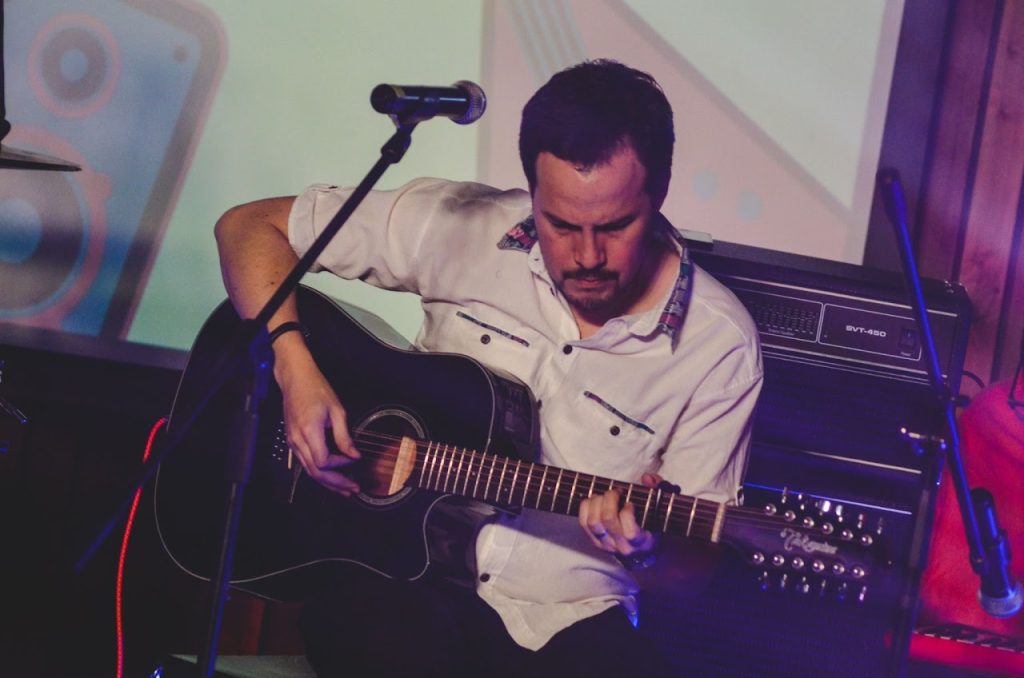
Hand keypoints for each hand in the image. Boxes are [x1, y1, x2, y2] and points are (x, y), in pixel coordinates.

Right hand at [275, 339, 360, 495]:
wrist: (295, 379)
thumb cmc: (315, 389)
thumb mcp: (336, 410)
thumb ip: (344, 436)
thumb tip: (353, 454)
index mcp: (309, 432)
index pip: (323, 462)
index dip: (340, 466)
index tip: (354, 460)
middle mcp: (298, 440)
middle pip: (315, 472)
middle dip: (335, 484)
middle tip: (352, 490)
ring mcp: (293, 442)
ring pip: (309, 471)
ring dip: (327, 482)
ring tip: (344, 489)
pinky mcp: (292, 441)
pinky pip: (305, 462)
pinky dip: (319, 472)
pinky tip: (330, 475)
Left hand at [579, 472, 662, 557]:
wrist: (640, 551)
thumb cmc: (651, 526)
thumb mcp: (660, 509)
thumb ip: (659, 489)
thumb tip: (647, 478)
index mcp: (641, 541)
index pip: (630, 532)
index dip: (627, 512)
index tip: (630, 503)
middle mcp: (622, 546)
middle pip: (608, 519)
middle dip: (610, 498)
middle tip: (615, 492)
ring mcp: (606, 545)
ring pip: (593, 521)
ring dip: (596, 502)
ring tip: (604, 496)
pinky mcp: (594, 541)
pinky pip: (583, 523)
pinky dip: (585, 507)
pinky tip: (594, 501)